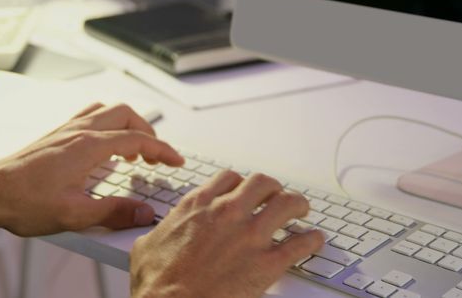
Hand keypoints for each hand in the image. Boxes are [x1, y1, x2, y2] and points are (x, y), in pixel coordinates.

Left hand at [0, 103, 183, 236]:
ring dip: (126, 125)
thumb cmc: (24, 202)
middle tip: (156, 156)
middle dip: (147, 131)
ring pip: (107, 111)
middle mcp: (78, 131)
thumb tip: (144, 212)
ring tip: (132, 151)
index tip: (175, 161)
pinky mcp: (55, 135)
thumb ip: (114, 212)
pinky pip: (89, 116)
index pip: (137, 138)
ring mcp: (65, 129)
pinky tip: (103, 146)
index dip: (162, 150)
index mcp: (87, 146)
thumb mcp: (74, 214)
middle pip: (125, 115)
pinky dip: (107, 125)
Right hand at [130, 171, 323, 297]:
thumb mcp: (147, 246)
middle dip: (271, 188)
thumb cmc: (157, 283)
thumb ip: (159, 232)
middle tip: (275, 195)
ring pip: (286, 203)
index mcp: (198, 205)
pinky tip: (314, 239)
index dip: (239, 183)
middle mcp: (227, 213)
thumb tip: (155, 234)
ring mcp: (250, 236)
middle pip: (261, 183)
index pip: (228, 179)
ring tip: (301, 209)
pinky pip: (300, 244)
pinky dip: (311, 239)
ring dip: (297, 204)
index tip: (243, 190)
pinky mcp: (267, 263)